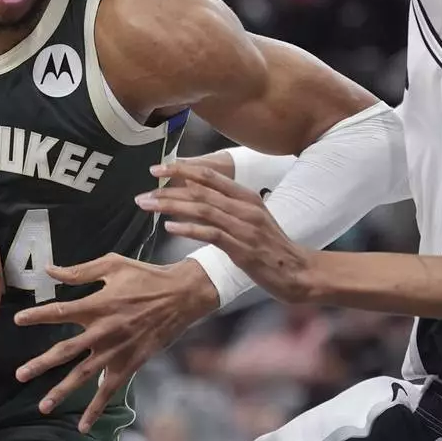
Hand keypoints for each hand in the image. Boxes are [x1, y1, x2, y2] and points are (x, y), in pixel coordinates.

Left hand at [13, 254, 218, 432]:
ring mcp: (116, 350)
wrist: (181, 296)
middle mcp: (103, 331)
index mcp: (97, 304)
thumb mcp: (113, 265)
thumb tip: (50, 269)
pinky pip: (109, 389)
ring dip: (62, 391)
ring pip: (83, 375)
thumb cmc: (146, 276)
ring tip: (43, 406)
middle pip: (65, 350)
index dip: (37, 316)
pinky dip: (96, 408)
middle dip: (41, 364)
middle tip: (20, 374)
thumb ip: (79, 271)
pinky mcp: (130, 363)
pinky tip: (83, 425)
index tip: (17, 320)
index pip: (60, 311)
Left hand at [138, 160, 313, 303]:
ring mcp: (244, 227)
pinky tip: (170, 227)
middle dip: (168, 190)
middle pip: (200, 191)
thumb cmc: (271, 247)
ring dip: (172, 206)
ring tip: (149, 206)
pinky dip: (188, 229)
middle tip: (143, 193)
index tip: (157, 168)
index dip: (181, 169)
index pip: (209, 175)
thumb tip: (194, 196)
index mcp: (246, 196)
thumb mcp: (252, 219)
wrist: (298, 272)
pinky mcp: (242, 248)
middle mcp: (245, 207)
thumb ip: (226, 206)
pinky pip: (211, 234)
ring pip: (202, 209)